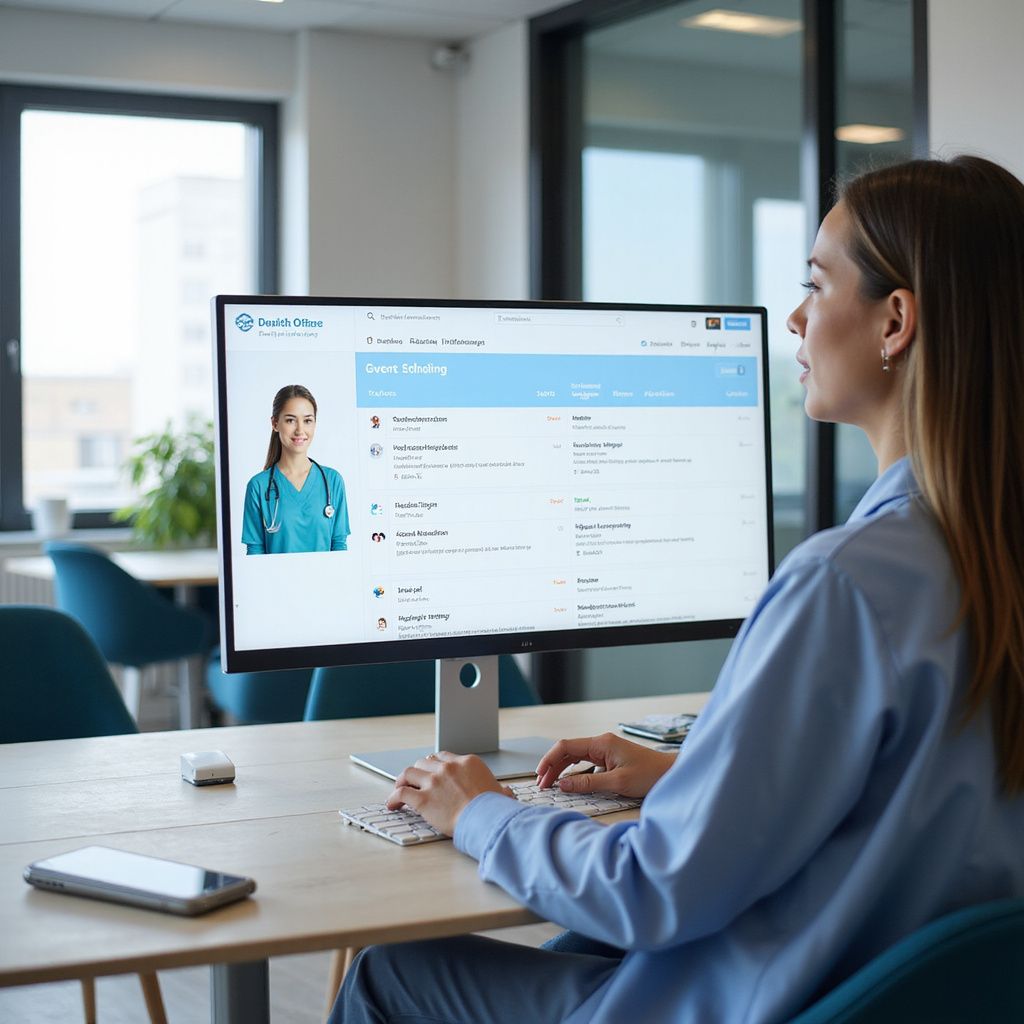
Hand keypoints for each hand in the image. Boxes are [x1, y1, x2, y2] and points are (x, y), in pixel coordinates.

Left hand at [386, 751, 513, 835]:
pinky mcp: (422, 799)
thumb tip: (506, 793)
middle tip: (415, 780)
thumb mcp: (500, 793)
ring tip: (400, 787)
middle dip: (419, 770)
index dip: (435, 764)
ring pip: (410, 772)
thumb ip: (499, 790)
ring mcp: (434, 782)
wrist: (485, 819)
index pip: (444, 756)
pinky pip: (401, 793)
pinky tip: (392, 804)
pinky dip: (393, 797)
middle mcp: (448, 768)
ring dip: (403, 779)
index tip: (431, 771)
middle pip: (425, 761)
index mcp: (467, 762)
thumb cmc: (494, 808)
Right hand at [535, 732, 675, 798]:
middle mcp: (602, 743)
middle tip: (542, 785)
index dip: (549, 760)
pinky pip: (585, 761)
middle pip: (568, 751)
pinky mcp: (610, 758)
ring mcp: (606, 750)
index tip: (540, 775)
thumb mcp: (617, 783)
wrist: (672, 774)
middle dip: (552, 767)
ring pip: (575, 756)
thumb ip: (588, 783)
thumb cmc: (650, 775)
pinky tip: (568, 781)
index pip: (566, 746)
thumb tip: (563, 785)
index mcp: (602, 743)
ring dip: (561, 769)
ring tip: (551, 784)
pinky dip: (573, 771)